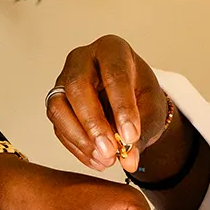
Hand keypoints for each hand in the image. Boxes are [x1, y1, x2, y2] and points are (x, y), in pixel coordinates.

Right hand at [46, 35, 170, 171]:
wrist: (130, 102)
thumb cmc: (142, 96)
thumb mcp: (152, 110)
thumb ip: (142, 132)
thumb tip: (129, 160)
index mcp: (112, 49)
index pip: (114, 75)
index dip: (122, 107)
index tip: (130, 137)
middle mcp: (82, 59)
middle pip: (78, 87)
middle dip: (94, 124)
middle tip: (111, 152)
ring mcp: (64, 79)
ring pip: (59, 107)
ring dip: (81, 139)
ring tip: (105, 160)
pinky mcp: (56, 102)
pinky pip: (58, 126)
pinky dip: (77, 147)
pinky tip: (96, 160)